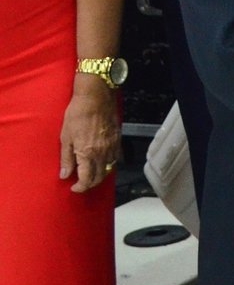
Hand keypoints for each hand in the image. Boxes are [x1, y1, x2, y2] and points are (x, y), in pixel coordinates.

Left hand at [60, 79, 120, 193]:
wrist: (96, 97)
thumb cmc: (77, 115)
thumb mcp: (65, 137)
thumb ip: (66, 158)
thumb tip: (65, 175)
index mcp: (88, 154)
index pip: (86, 179)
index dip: (80, 187)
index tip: (73, 187)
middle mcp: (102, 153)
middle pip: (99, 177)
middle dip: (89, 183)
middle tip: (80, 183)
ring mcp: (112, 146)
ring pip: (109, 168)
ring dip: (100, 175)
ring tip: (90, 173)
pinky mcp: (118, 139)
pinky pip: (115, 158)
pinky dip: (109, 164)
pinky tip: (102, 161)